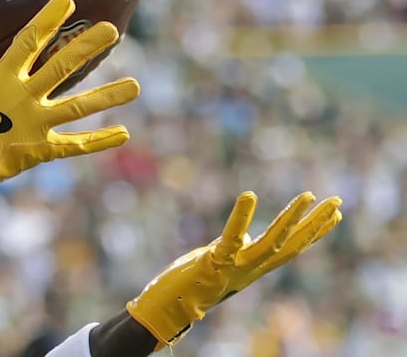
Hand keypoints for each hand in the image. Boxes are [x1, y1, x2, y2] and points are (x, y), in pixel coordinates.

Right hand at [0, 0, 139, 202]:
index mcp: (1, 79)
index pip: (28, 42)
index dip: (47, 21)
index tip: (67, 0)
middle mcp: (23, 99)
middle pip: (61, 68)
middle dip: (86, 48)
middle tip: (112, 30)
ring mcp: (35, 125)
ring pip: (77, 108)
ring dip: (107, 96)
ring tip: (137, 86)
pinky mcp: (40, 149)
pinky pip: (74, 146)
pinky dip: (98, 141)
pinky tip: (124, 133)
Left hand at [126, 191, 343, 348]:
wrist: (167, 309)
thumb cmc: (190, 284)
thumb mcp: (219, 262)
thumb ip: (235, 249)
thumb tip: (245, 235)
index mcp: (252, 267)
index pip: (291, 248)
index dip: (314, 233)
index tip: (335, 216)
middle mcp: (250, 269)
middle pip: (291, 245)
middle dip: (315, 224)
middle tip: (337, 201)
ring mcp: (234, 267)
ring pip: (271, 242)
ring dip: (290, 219)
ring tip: (308, 196)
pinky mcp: (214, 262)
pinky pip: (230, 239)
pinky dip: (241, 218)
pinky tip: (249, 196)